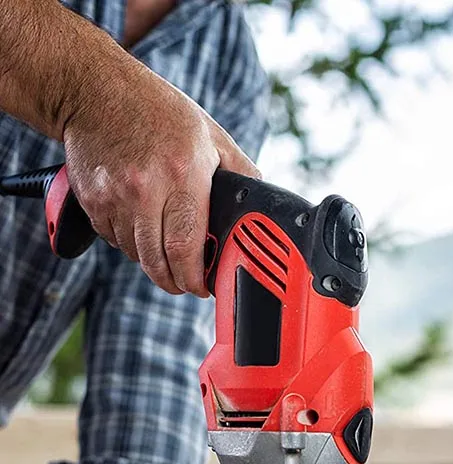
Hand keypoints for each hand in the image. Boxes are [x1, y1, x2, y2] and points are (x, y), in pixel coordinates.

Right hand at [62, 60, 258, 296]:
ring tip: (166, 252)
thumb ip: (241, 173)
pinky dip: (130, 243)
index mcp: (181, 176)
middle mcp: (144, 190)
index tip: (203, 287)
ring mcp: (113, 196)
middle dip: (175, 282)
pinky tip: (142, 226)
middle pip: (158, 262)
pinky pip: (114, 239)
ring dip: (153, 262)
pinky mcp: (91, 199)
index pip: (185, 248)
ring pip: (136, 254)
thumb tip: (263, 208)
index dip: (194, 278)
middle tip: (186, 284)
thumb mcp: (212, 137)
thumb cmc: (160, 112)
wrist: (95, 90)